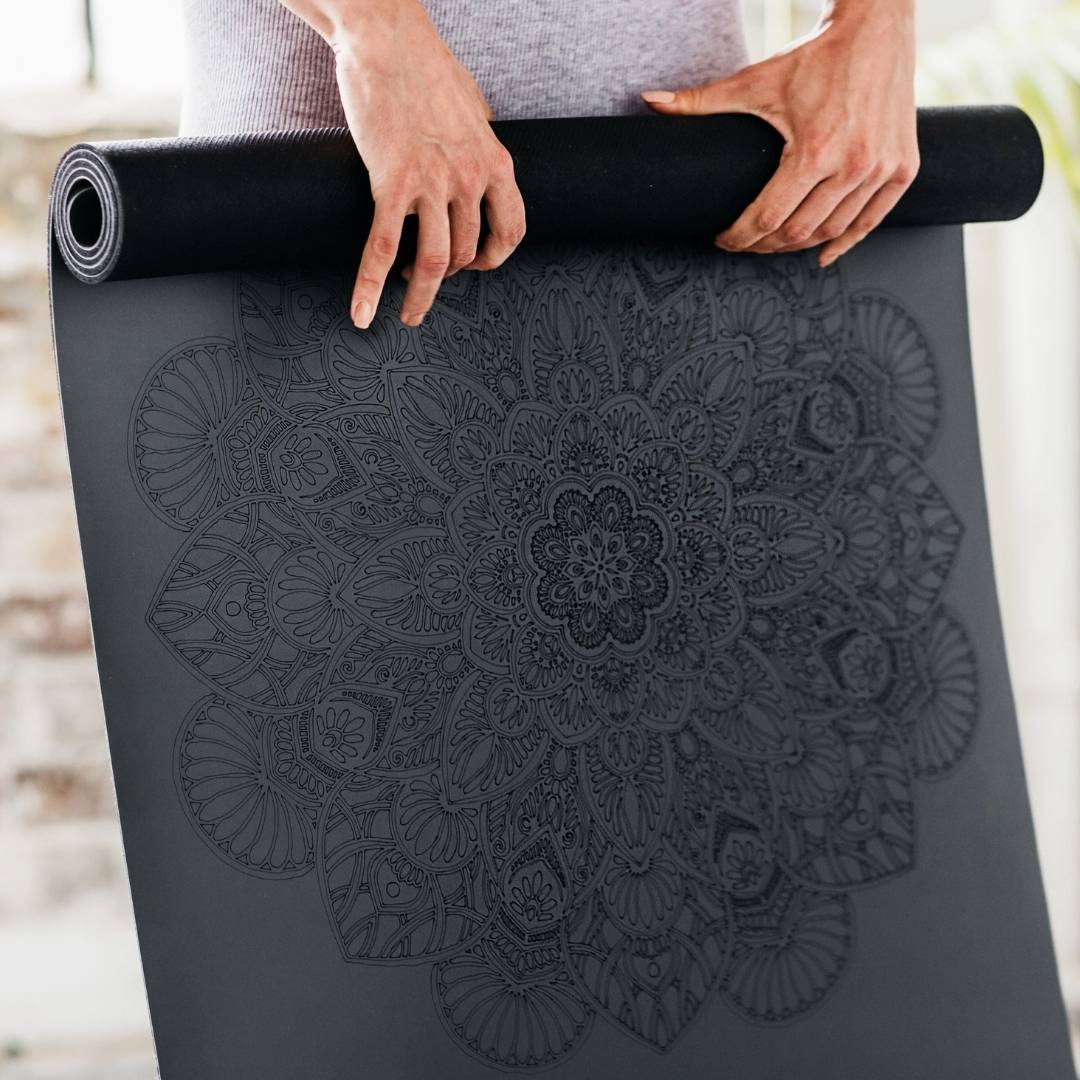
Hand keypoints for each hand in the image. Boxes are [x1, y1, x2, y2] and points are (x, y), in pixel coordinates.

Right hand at [284, 0, 525, 327]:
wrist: (388, 38)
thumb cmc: (426, 69)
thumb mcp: (473, 109)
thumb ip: (482, 143)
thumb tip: (483, 162)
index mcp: (496, 164)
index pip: (511, 232)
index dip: (493, 259)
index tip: (473, 266)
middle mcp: (470, 178)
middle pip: (466, 252)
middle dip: (447, 276)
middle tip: (425, 283)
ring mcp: (433, 183)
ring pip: (432, 262)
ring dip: (419, 298)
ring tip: (408, 313)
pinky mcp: (392, 182)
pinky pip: (382, 249)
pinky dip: (369, 288)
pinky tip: (362, 313)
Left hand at [642, 0, 918, 266]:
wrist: (875, 27)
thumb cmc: (815, 56)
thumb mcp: (754, 81)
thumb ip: (700, 100)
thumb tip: (649, 101)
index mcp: (815, 152)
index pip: (767, 218)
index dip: (739, 237)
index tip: (724, 240)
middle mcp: (853, 166)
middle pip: (797, 233)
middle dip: (764, 245)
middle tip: (746, 242)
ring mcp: (881, 170)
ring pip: (832, 232)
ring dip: (799, 246)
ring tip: (775, 242)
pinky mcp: (903, 168)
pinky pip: (872, 221)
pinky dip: (846, 242)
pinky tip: (823, 253)